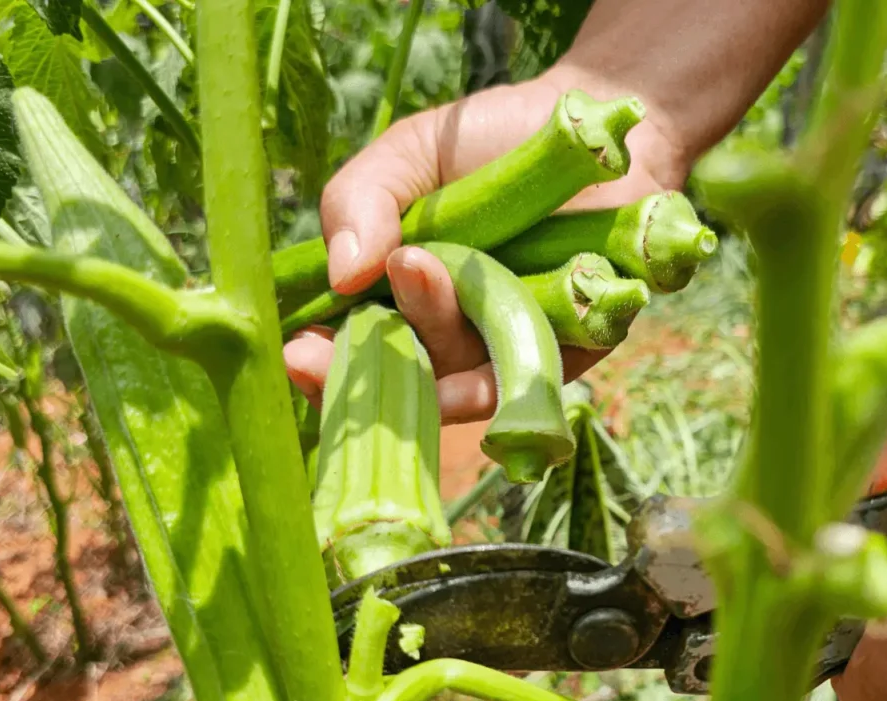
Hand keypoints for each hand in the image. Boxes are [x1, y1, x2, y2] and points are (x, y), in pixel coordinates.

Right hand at [283, 72, 687, 423]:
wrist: (589, 130)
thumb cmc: (487, 141)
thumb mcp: (406, 158)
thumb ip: (360, 202)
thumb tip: (342, 273)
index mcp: (395, 300)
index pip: (347, 354)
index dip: (320, 366)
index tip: (297, 352)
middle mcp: (446, 338)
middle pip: (401, 377)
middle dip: (372, 359)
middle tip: (364, 306)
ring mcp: (503, 351)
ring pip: (459, 380)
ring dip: (434, 336)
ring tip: (420, 269)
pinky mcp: (567, 356)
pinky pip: (529, 385)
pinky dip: (498, 381)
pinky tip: (469, 371)